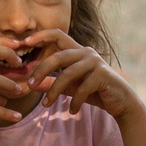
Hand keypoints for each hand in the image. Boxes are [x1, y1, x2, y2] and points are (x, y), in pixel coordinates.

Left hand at [18, 29, 139, 119]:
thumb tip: (31, 86)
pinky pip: (82, 88)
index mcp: (77, 50)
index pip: (57, 35)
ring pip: (68, 74)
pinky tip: (72, 110)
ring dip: (54, 91)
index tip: (24, 43)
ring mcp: (95, 62)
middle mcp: (86, 52)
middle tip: (29, 85)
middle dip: (41, 71)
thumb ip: (52, 84)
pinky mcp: (103, 75)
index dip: (41, 36)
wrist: (121, 101)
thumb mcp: (70, 88)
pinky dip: (75, 101)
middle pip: (58, 56)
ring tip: (46, 105)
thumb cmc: (94, 92)